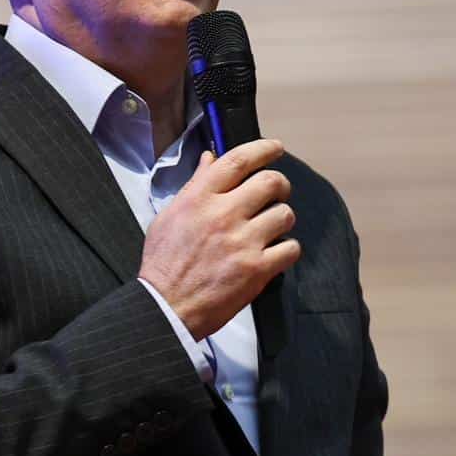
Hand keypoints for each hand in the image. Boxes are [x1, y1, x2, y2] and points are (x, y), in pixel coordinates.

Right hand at [139, 138, 299, 339]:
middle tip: (278, 192)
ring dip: (282, 219)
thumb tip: (211, 159)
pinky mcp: (257, 269)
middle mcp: (223, 215)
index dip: (263, 148)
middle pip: (270, 182)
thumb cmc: (164, 264)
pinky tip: (275, 253)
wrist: (166, 307)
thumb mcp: (170, 215)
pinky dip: (287, 249)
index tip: (275, 148)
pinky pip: (290, 248)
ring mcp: (243, 242)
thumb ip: (195, 185)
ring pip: (285, 214)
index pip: (239, 160)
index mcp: (200, 199)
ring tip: (271, 228)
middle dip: (280, 184)